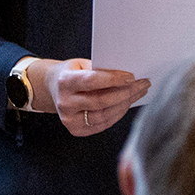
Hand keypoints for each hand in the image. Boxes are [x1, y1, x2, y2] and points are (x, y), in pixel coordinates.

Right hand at [32, 58, 148, 136]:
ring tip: (138, 93)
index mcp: (65, 82)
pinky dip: (117, 114)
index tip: (131, 77)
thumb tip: (128, 77)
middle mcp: (65, 102)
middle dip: (125, 93)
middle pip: (101, 101)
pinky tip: (126, 104)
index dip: (114, 79)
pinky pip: (103, 124)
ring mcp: (69, 119)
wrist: (53, 88)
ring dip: (125, 104)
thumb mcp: (81, 65)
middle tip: (142, 85)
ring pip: (104, 115)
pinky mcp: (76, 129)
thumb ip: (100, 71)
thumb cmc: (71, 73)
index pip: (92, 81)